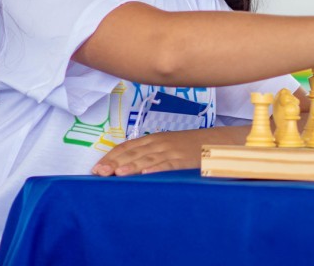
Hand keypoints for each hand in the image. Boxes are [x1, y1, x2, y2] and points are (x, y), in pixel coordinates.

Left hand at [90, 127, 244, 175]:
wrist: (216, 141)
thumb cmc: (189, 146)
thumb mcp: (167, 144)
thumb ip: (149, 152)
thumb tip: (124, 165)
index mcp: (154, 138)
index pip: (127, 146)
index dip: (111, 156)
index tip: (97, 168)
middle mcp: (160, 143)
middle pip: (134, 153)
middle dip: (115, 163)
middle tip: (100, 173)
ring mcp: (172, 151)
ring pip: (148, 159)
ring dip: (132, 166)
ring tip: (117, 174)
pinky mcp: (184, 160)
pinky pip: (169, 164)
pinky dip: (157, 169)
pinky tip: (146, 174)